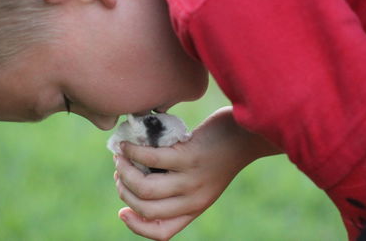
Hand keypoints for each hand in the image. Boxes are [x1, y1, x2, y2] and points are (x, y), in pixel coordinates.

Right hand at [114, 107, 280, 240]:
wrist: (245, 134)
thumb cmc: (218, 152)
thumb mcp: (202, 178)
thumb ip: (178, 186)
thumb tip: (137, 179)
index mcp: (195, 207)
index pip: (162, 233)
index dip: (136, 226)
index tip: (122, 210)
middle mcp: (194, 199)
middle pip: (145, 208)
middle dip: (124, 191)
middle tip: (120, 172)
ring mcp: (192, 179)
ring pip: (145, 187)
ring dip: (124, 172)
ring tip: (120, 157)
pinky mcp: (190, 157)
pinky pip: (151, 159)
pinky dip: (133, 152)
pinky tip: (127, 145)